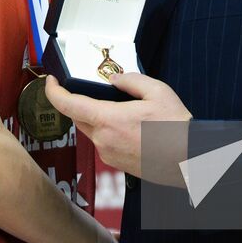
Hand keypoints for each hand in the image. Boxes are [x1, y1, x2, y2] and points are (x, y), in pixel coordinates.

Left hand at [44, 72, 190, 179]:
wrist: (190, 160)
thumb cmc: (176, 129)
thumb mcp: (157, 91)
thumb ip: (131, 80)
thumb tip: (114, 78)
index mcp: (108, 120)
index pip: (68, 105)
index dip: (54, 92)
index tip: (52, 82)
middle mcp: (103, 140)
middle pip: (79, 118)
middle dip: (83, 103)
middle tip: (99, 93)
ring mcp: (109, 155)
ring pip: (92, 131)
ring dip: (99, 119)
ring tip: (124, 111)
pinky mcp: (116, 164)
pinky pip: (104, 143)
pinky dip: (110, 132)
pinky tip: (131, 128)